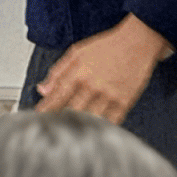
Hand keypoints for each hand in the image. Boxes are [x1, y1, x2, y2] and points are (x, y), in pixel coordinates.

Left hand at [35, 16, 172, 121]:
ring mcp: (109, 95)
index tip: (38, 118)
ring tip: (69, 135)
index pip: (57, 97)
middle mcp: (93, 86)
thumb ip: (58, 71)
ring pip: (90, 119)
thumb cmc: (108, 45)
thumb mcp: (77, 52)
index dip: (45, 110)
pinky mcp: (124, 101)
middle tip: (51, 130)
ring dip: (79, 128)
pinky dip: (101, 129)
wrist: (138, 41)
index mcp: (79, 73)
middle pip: (71, 111)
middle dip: (59, 121)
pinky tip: (93, 132)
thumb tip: (42, 89)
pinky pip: (111, 121)